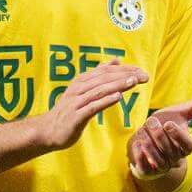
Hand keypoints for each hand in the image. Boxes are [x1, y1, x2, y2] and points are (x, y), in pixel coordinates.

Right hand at [31, 59, 148, 153]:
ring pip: (99, 91)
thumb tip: (116, 60)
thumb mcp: (82, 89)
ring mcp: (76, 103)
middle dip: (125, 76)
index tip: (141, 70)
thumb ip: (98, 75)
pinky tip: (118, 97)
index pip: (105, 71)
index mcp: (81, 81)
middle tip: (144, 76)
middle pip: (104, 79)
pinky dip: (105, 101)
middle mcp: (78, 89)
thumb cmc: (68, 111)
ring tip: (134, 82)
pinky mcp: (76, 117)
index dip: (124, 69)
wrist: (47, 131)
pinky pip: (92, 107)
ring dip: (117, 85)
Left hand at [128, 92, 191, 180]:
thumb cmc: (166, 124)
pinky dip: (140, 156)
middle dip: (159, 135)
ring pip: (158, 159)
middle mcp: (175, 158)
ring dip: (149, 144)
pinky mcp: (147, 170)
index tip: (168, 124)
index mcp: (186, 146)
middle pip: (170, 150)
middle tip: (151, 121)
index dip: (178, 136)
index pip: (188, 145)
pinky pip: (145, 167)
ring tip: (143, 130)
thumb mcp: (180, 114)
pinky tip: (137, 142)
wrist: (149, 137)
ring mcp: (162, 165)